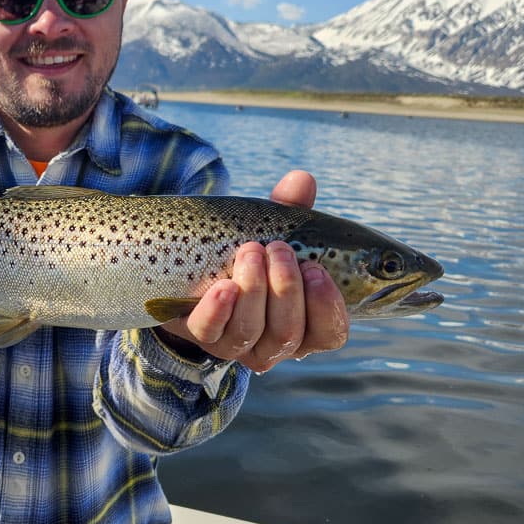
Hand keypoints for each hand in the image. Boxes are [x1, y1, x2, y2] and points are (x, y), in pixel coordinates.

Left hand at [160, 170, 349, 372]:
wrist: (193, 266)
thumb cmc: (249, 252)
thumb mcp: (272, 231)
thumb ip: (290, 210)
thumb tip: (302, 180)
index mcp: (304, 323)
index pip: (330, 334)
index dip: (327, 307)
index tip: (316, 268)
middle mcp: (273, 343)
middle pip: (288, 333)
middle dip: (285, 288)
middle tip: (278, 248)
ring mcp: (235, 344)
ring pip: (250, 331)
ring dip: (253, 289)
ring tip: (249, 251)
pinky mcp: (200, 334)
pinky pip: (210, 332)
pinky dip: (218, 309)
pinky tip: (223, 286)